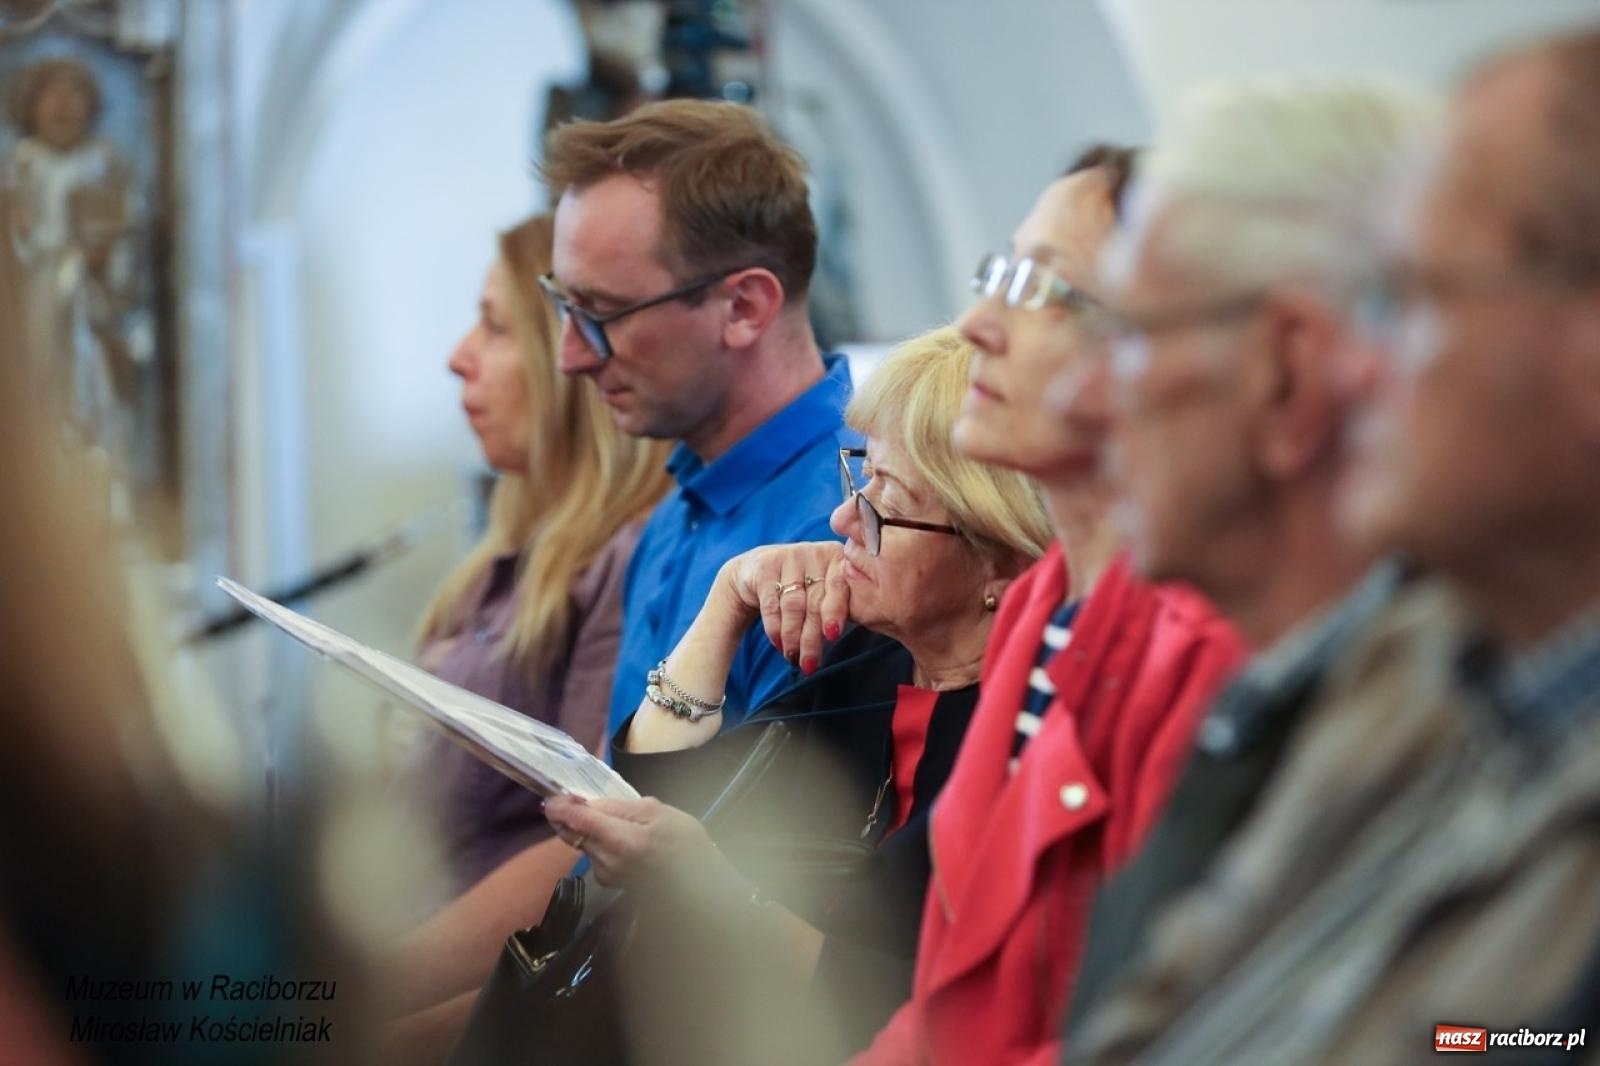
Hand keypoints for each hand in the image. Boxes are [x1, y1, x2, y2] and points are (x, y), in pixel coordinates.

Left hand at [545, 794, 721, 891]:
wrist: (700, 884)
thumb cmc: (685, 843)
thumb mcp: (657, 812)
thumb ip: (619, 806)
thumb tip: (588, 803)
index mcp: (619, 840)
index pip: (576, 820)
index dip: (559, 806)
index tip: (552, 796)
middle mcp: (605, 861)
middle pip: (573, 833)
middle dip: (570, 815)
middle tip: (574, 799)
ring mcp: (605, 874)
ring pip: (582, 843)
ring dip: (586, 828)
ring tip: (612, 818)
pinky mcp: (608, 881)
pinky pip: (594, 853)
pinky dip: (598, 841)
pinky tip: (619, 836)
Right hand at [718, 542, 848, 673]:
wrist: (758, 570)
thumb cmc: (804, 587)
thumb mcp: (825, 591)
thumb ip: (842, 607)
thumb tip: (858, 636)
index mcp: (838, 558)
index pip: (839, 588)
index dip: (835, 613)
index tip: (832, 636)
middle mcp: (815, 553)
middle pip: (815, 601)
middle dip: (812, 637)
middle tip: (810, 665)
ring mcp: (788, 557)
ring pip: (793, 606)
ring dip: (793, 637)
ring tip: (794, 659)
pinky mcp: (765, 566)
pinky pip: (772, 605)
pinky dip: (775, 628)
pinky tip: (779, 645)